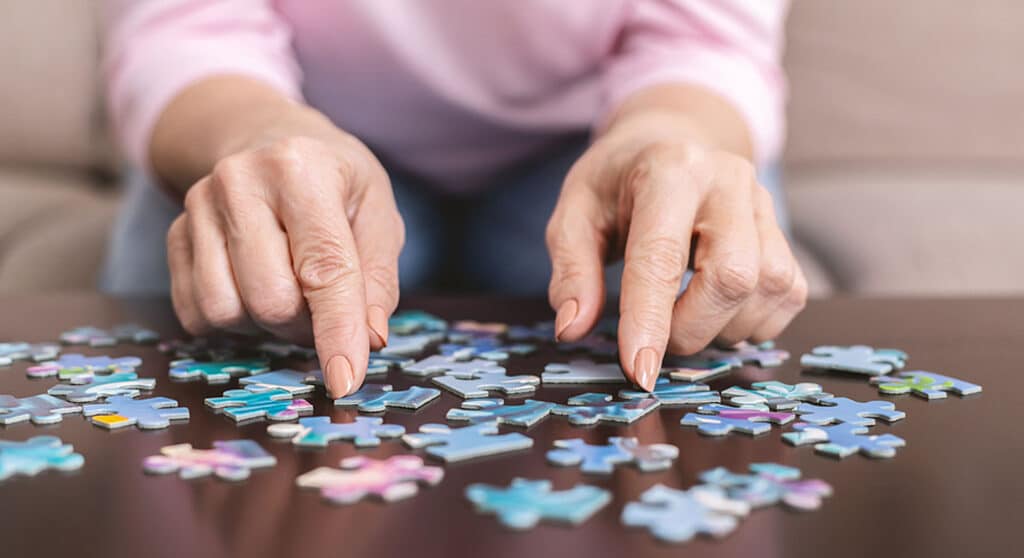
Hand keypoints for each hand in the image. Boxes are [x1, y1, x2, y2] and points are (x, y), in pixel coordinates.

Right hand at [166, 134, 403, 396]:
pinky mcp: (174, 234)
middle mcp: (239, 181)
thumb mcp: (377, 213)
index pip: (323, 269)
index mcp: (301, 168)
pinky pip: (196, 313)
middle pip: (270, 299)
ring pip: (227, 311)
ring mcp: (198, 207)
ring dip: (267, 325)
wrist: (269, 138)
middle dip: (305, 324)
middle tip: (324, 305)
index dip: (337, 331)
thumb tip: (369, 339)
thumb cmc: (335, 182)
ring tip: (290, 291)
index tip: (345, 381)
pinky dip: (233, 321)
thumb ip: (378, 277)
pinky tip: (254, 288)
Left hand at [546, 112, 806, 390]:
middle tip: (656, 336)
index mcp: (669, 171)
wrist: (668, 141)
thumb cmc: (616, 183)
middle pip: (732, 276)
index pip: (662, 256)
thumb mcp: (573, 213)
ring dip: (723, 328)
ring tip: (684, 317)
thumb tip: (573, 329)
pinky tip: (717, 312)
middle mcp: (728, 181)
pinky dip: (752, 322)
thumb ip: (571, 270)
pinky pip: (788, 294)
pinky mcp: (784, 231)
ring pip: (768, 289)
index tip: (639, 372)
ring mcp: (764, 204)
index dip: (650, 321)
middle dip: (690, 328)